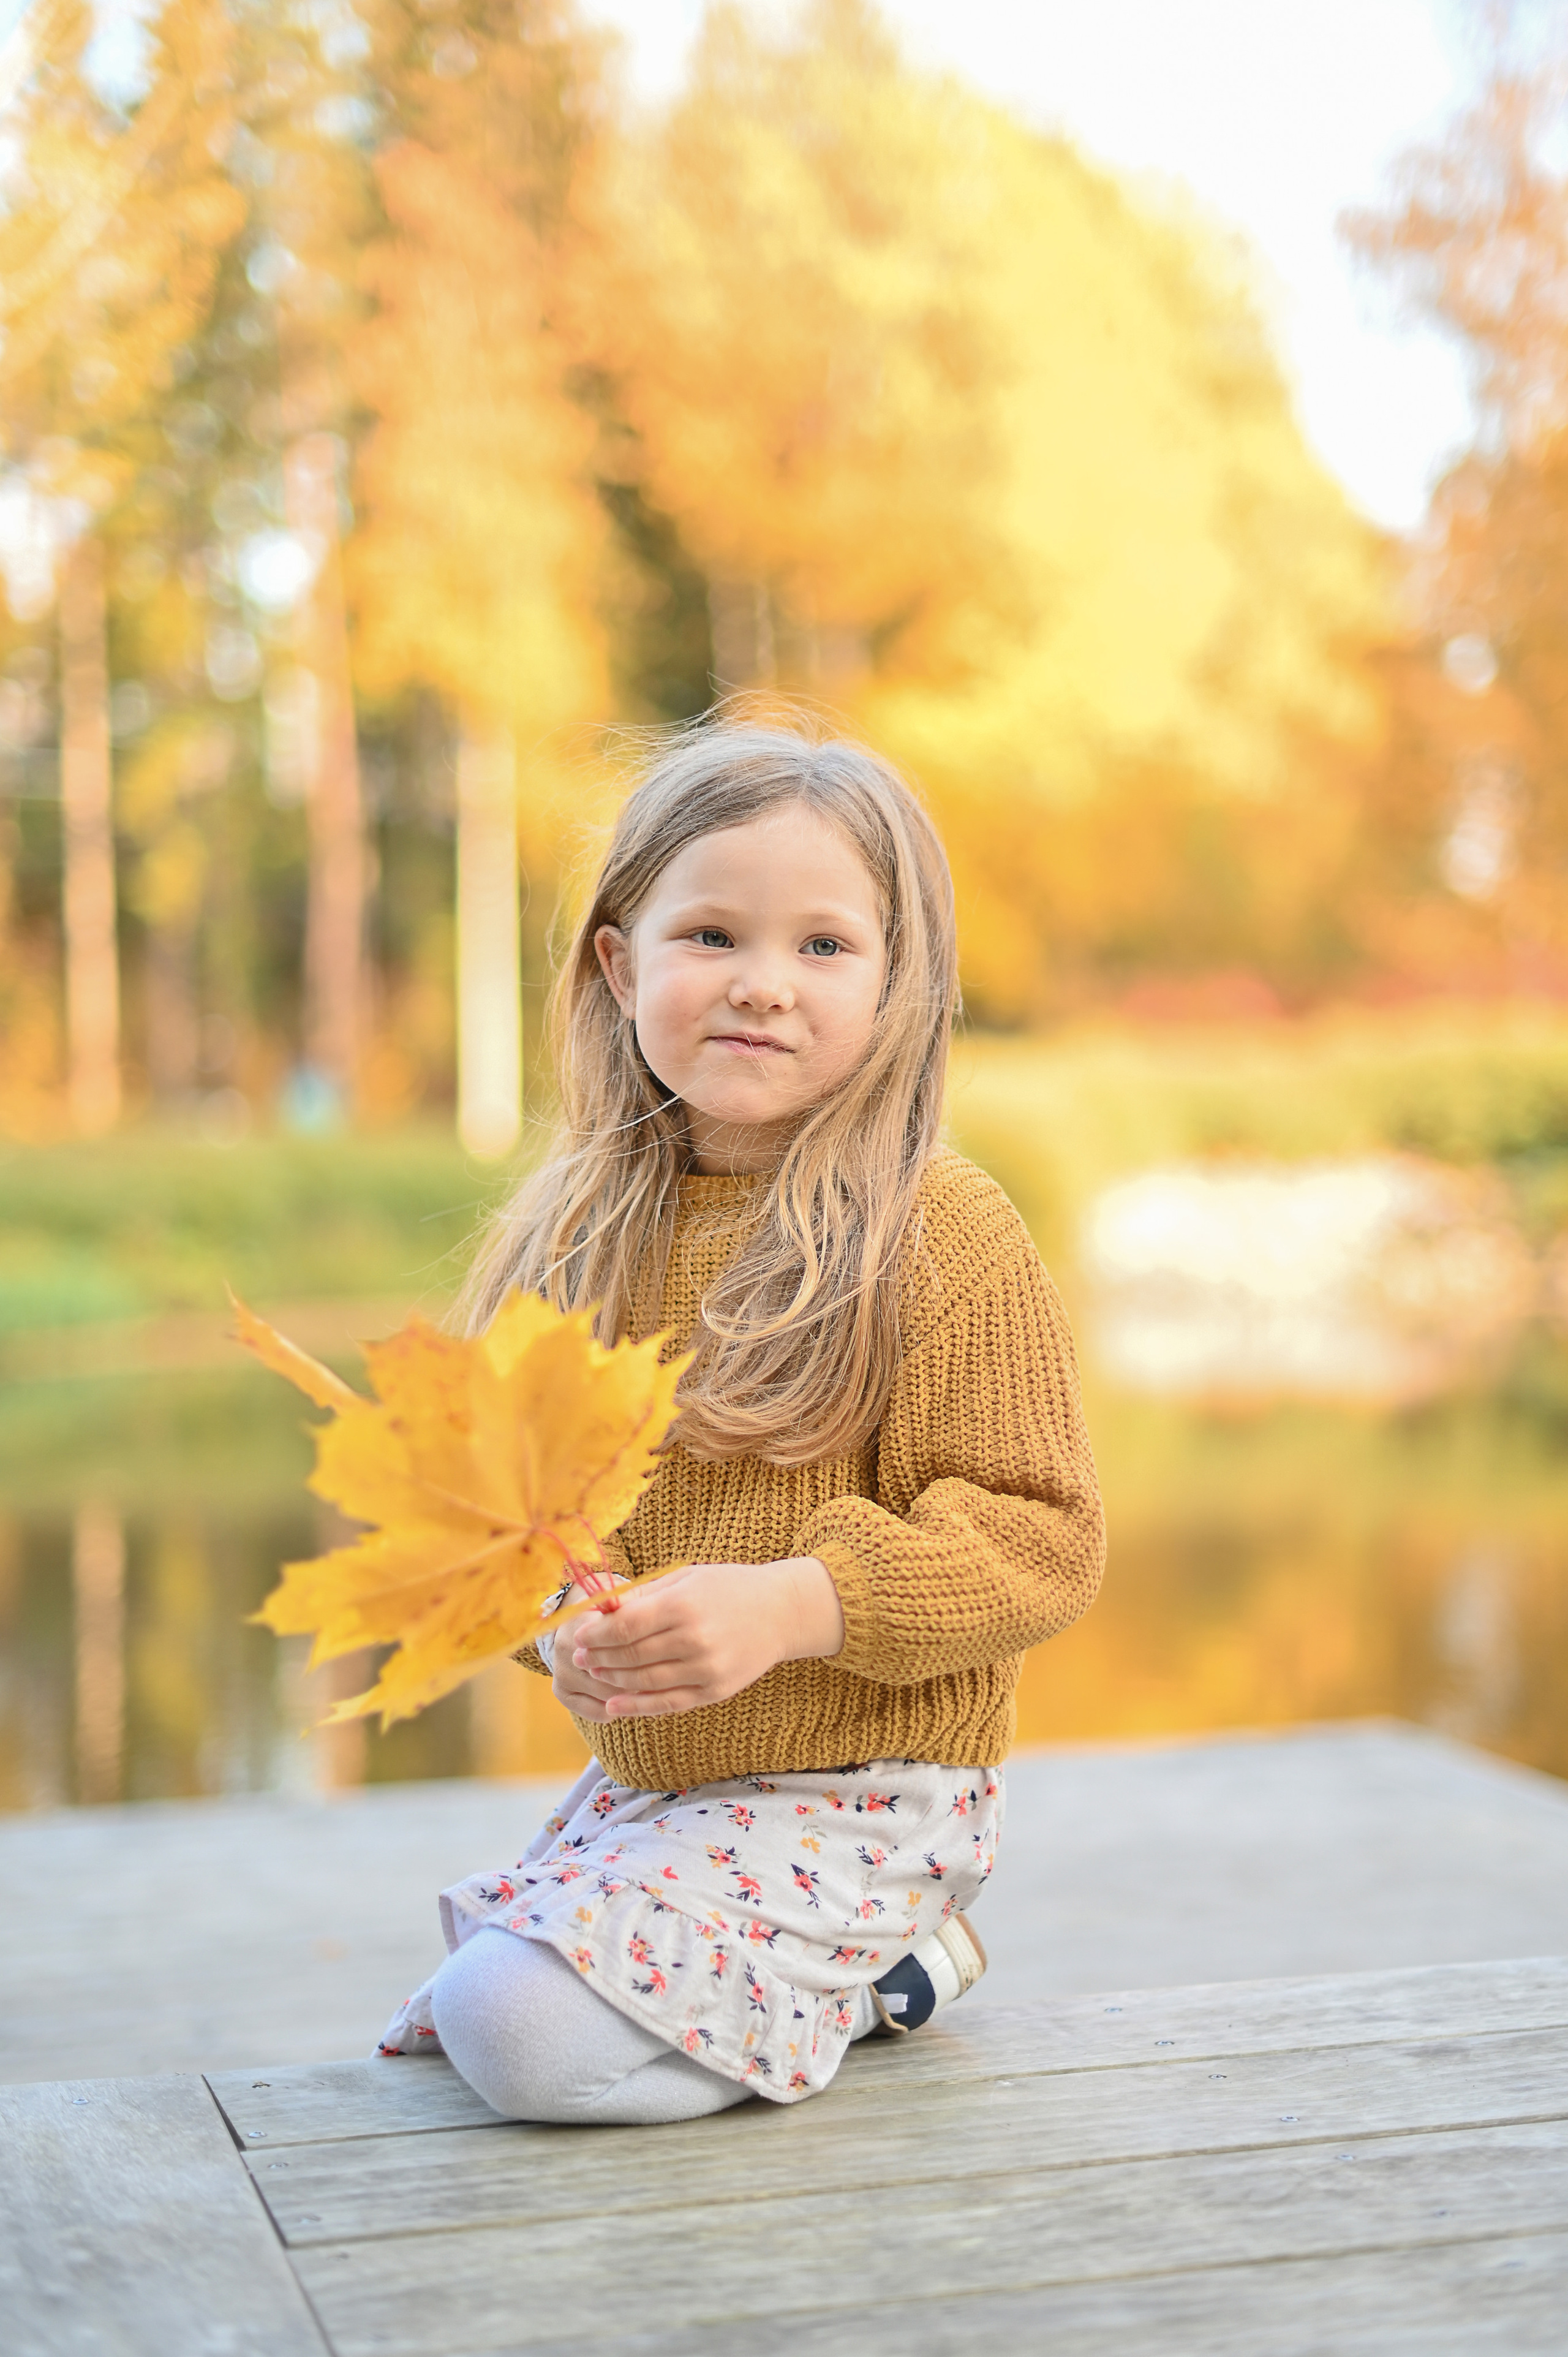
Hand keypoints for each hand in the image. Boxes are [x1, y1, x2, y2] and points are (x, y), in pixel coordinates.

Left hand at [550, 1557, 844, 1721]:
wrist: (782, 1612)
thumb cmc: (728, 1588)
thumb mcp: (686, 1578)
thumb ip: (644, 1596)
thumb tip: (599, 1611)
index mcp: (684, 1605)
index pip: (625, 1627)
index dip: (596, 1636)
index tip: (578, 1638)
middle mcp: (695, 1639)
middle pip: (631, 1656)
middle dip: (598, 1658)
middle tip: (578, 1658)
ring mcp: (707, 1668)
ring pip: (645, 1682)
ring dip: (612, 1681)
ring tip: (594, 1674)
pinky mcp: (715, 1691)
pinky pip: (668, 1703)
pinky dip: (636, 1706)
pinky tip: (613, 1705)